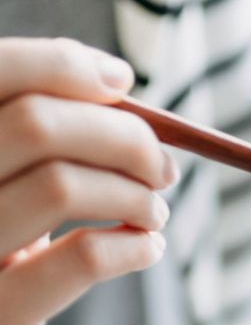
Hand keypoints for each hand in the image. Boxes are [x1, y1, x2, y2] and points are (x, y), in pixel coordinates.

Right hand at [0, 37, 172, 324]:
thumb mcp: (2, 195)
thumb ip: (37, 144)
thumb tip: (116, 84)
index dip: (64, 65)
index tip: (122, 82)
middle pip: (37, 123)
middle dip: (122, 137)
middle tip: (161, 168)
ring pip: (62, 185)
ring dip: (134, 195)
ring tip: (153, 213)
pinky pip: (80, 259)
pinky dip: (134, 247)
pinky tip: (147, 248)